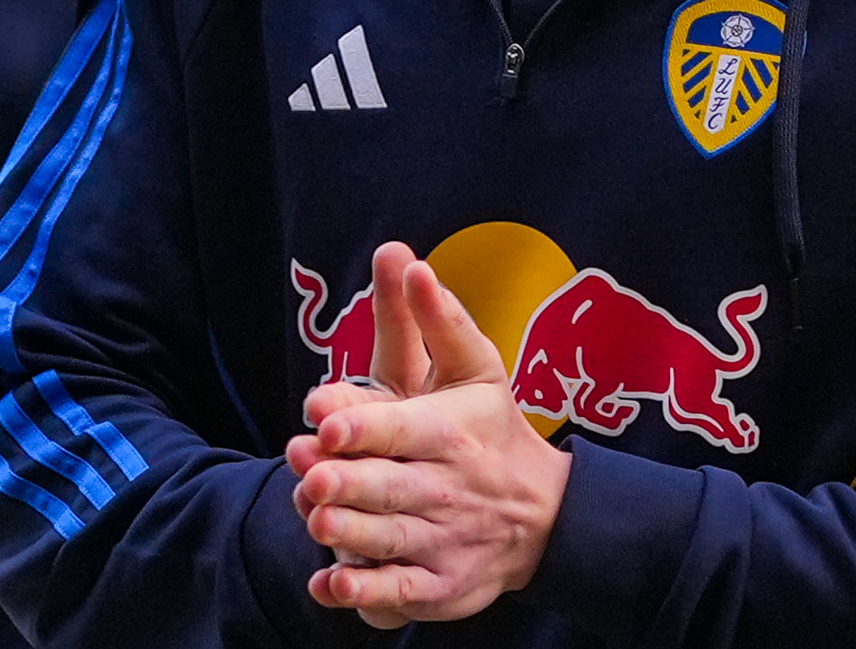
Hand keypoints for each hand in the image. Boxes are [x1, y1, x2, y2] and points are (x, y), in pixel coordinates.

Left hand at [285, 242, 570, 626]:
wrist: (544, 517)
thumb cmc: (492, 431)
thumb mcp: (475, 369)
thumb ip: (437, 320)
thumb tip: (408, 260)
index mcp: (450, 432)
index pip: (403, 426)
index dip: (364, 424)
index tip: (325, 420)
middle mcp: (447, 488)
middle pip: (391, 485)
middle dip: (351, 481)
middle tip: (311, 475)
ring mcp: (444, 541)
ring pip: (390, 540)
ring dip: (351, 534)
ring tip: (317, 522)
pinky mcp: (440, 587)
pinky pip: (399, 593)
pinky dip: (365, 594)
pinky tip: (331, 585)